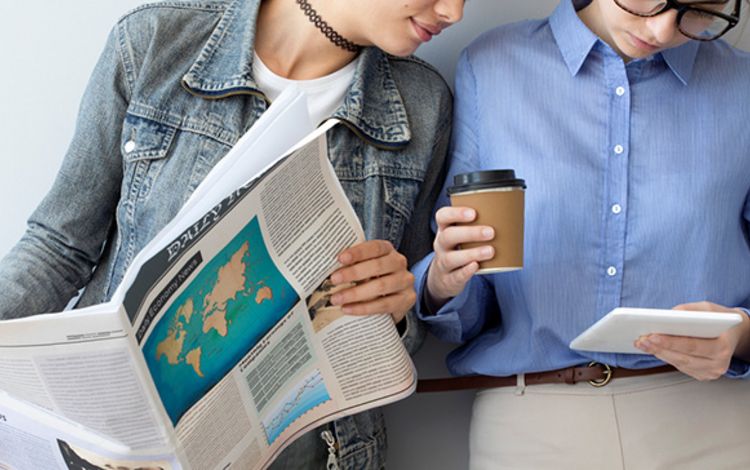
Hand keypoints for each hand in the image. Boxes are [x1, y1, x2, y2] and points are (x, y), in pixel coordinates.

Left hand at [328, 240, 414, 323]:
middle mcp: (399, 262)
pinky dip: (364, 308)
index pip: (374, 247)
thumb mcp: (365, 267)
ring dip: (355, 293)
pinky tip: (348, 309)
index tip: (340, 258)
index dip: (358, 252)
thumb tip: (325, 266)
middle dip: (353, 273)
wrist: (393, 299)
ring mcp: (405, 281)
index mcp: (387, 250)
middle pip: (377, 266)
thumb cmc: (373, 278)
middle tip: (334, 280)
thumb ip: (353, 264)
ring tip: (337, 299)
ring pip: (380, 286)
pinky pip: (384, 304)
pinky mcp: (407, 299)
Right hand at [425, 206, 494, 310]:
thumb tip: (513, 213)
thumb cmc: (461, 249)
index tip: (474, 213)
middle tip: (491, 232)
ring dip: (472, 253)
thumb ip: (481, 225)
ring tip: (491, 251)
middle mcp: (441, 245)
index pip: (442, 216)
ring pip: (451, 258)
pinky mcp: (449, 279)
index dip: (456, 213)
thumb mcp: (463, 236)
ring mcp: (443, 263)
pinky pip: (456, 275)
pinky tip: (477, 266)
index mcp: (445, 229)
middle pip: (448, 236)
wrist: (444, 277)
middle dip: (470, 233)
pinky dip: (466, 271)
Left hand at [635, 301, 749, 380]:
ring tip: (642, 343)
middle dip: (659, 348)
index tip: (652, 335)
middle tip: (641, 339)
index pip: (692, 346)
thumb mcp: (709, 308)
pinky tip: (653, 349)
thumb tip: (669, 314)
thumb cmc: (722, 320)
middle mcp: (718, 364)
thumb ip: (690, 310)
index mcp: (723, 347)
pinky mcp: (702, 375)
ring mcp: (710, 372)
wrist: (735, 334)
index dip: (671, 342)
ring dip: (658, 353)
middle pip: (683, 357)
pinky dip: (666, 357)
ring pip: (679, 364)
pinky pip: (680, 366)